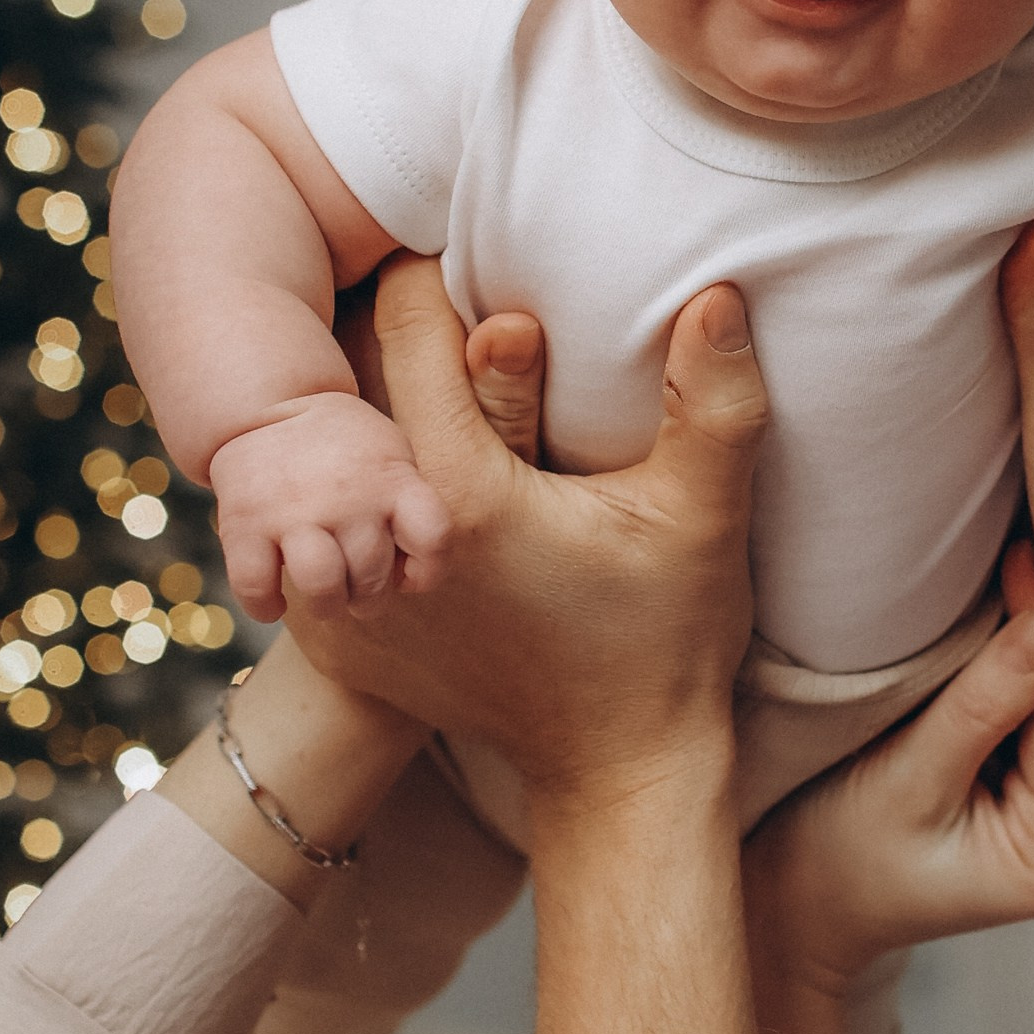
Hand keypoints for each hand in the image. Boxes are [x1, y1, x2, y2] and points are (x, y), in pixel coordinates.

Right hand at [209, 393, 452, 622]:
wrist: (265, 410)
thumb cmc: (344, 453)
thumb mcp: (391, 460)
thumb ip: (408, 512)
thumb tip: (406, 581)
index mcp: (392, 481)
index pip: (433, 536)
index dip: (428, 570)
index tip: (408, 575)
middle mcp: (348, 498)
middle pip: (372, 576)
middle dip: (366, 597)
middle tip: (353, 587)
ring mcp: (294, 512)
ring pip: (322, 587)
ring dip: (325, 605)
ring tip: (321, 596)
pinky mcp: (245, 523)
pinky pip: (255, 586)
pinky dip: (265, 607)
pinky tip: (273, 601)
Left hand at [285, 258, 765, 801]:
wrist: (621, 769)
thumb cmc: (666, 639)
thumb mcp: (704, 516)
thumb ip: (714, 401)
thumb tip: (719, 293)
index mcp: (462, 496)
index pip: (409, 332)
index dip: (436, 282)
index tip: (465, 263)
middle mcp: (383, 545)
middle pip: (352, 387)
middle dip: (398, 348)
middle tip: (440, 317)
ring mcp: (347, 603)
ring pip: (323, 466)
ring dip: (365, 427)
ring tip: (412, 401)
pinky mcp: (338, 644)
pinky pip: (314, 540)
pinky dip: (345, 506)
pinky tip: (389, 490)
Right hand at [746, 541, 1033, 994]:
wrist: (789, 904)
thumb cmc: (833, 860)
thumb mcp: (904, 780)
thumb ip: (977, 707)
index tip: (1021, 557)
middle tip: (1015, 546)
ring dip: (1022, 649)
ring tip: (1004, 567)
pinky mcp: (1021, 800)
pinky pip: (1023, 720)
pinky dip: (1003, 673)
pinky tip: (988, 621)